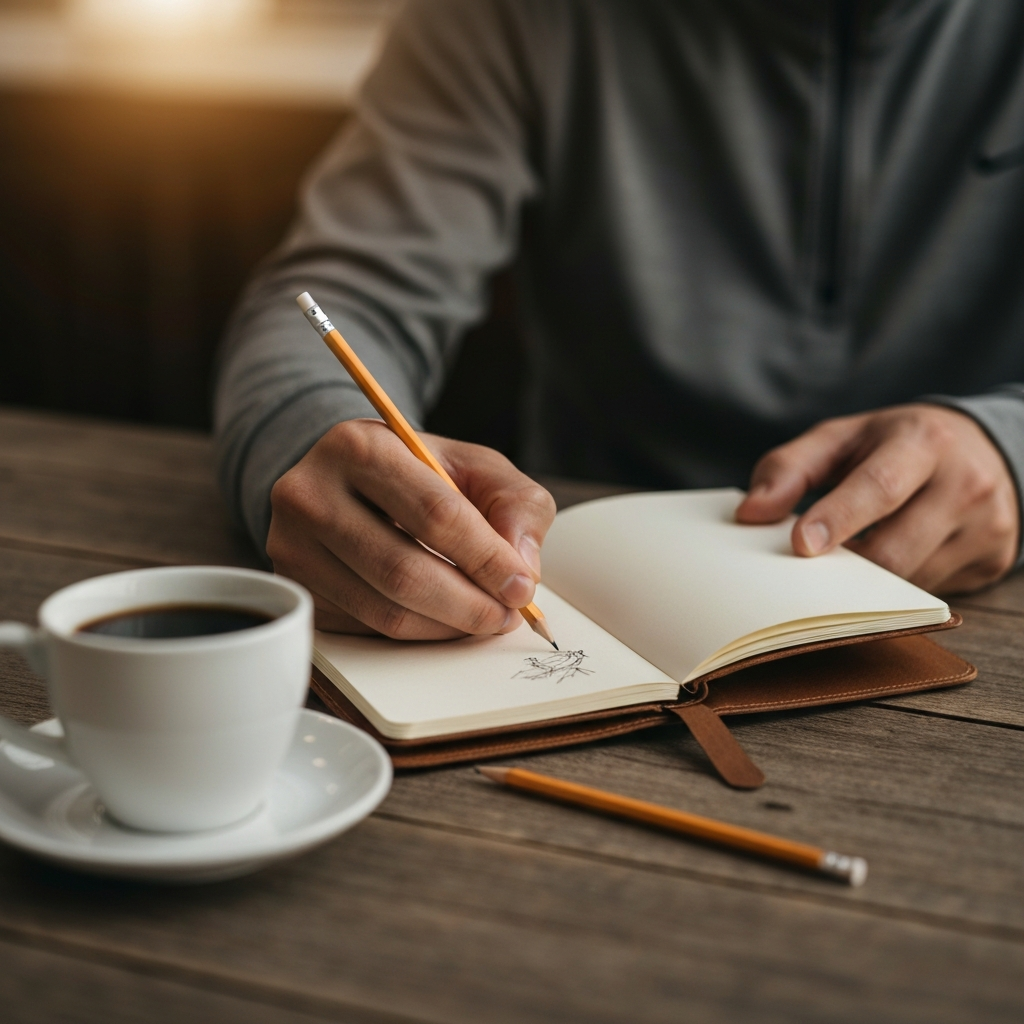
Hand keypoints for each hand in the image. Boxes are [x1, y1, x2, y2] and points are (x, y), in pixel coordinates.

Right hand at [266, 419, 556, 637]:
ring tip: (485, 617)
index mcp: (358, 446)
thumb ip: (515, 504)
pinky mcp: (295, 589)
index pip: (433, 512)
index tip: (522, 587)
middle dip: (470, 604)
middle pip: (403, 571)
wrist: (352, 483)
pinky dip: (418, 633)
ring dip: (448, 626)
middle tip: (508, 615)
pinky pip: (366, 628)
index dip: (486, 557)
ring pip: (385, 610)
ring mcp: (292, 546)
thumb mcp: (475, 466)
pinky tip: (443, 617)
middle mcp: (309, 494)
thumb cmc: (421, 474)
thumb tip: (521, 568)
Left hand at [735, 404, 1018, 593]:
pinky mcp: (993, 561)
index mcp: (923, 442)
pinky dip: (894, 592)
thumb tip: (749, 513)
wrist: (980, 448)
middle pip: (896, 548)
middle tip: (804, 573)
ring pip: (911, 580)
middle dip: (844, 569)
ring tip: (841, 566)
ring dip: (865, 585)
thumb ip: (790, 468)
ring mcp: (987, 526)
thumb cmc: (893, 445)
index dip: (838, 518)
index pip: (880, 486)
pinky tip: (878, 571)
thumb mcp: (841, 439)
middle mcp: (965, 483)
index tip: (800, 545)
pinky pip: (931, 593)